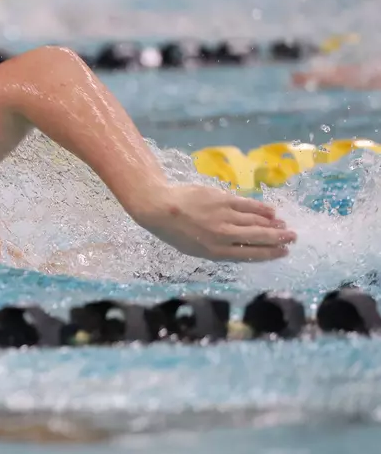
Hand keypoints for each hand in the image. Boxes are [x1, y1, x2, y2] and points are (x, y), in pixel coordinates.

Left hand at [135, 184, 296, 261]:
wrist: (160, 208)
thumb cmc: (176, 231)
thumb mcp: (197, 249)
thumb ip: (221, 249)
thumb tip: (246, 247)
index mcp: (216, 252)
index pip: (251, 254)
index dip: (270, 253)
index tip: (284, 252)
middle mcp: (223, 235)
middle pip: (259, 237)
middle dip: (279, 238)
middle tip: (292, 238)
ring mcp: (224, 216)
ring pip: (256, 221)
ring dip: (273, 224)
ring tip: (284, 226)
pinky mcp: (223, 199)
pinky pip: (248, 205)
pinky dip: (262, 209)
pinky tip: (271, 211)